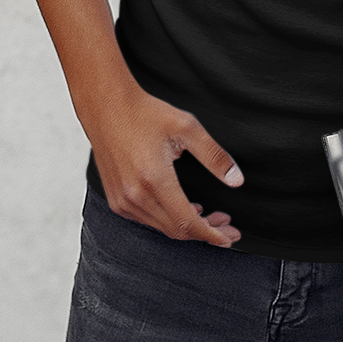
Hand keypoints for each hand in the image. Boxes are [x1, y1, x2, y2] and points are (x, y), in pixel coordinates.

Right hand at [84, 81, 242, 246]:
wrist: (105, 106)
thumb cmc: (144, 113)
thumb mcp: (187, 128)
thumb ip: (214, 157)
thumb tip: (236, 181)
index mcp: (154, 179)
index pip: (188, 223)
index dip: (212, 234)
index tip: (229, 235)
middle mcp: (135, 195)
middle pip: (176, 230)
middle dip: (205, 232)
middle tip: (226, 224)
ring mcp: (122, 200)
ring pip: (162, 227)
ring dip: (186, 226)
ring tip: (208, 214)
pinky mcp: (115, 199)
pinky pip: (146, 220)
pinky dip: (166, 220)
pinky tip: (180, 208)